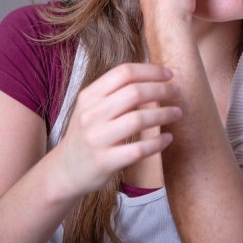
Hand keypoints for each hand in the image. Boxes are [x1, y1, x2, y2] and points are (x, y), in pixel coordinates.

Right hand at [55, 63, 181, 196]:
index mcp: (89, 96)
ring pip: (138, 119)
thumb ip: (116, 93)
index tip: (169, 75)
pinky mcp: (105, 162)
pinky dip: (158, 142)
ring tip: (177, 113)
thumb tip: (154, 79)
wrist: (65, 171)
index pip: (124, 73)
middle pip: (134, 93)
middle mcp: (91, 115)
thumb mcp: (92, 108)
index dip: (151, 71)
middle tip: (178, 92)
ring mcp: (97, 139)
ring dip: (164, 114)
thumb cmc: (87, 135)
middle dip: (162, 90)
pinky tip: (168, 138)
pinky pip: (138, 149)